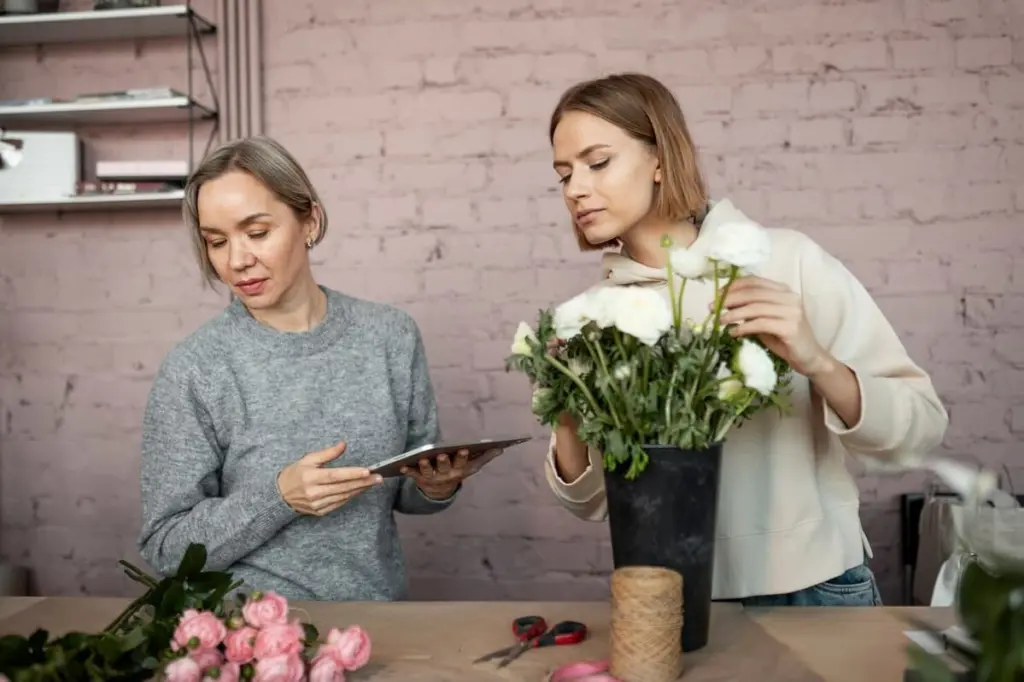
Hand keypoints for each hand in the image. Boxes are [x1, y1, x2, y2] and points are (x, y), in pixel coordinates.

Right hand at [277, 441, 382, 515]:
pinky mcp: (319, 512)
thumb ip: (327, 453)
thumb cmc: (295, 473)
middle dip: (362, 482)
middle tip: (378, 477)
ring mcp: (316, 504)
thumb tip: (343, 444)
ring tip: (372, 482)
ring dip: (359, 489)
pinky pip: (339, 504)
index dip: (352, 474)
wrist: (279, 495)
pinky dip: (350, 497)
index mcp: (310, 477)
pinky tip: (359, 490)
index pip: (336, 475)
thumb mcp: (308, 459)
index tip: (367, 471)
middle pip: (343, 487)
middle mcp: (313, 492)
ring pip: (343, 496)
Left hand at [400, 448, 501, 499]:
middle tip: (442, 454)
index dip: (464, 456)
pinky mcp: (420, 478)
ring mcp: (433, 477)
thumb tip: (501, 448)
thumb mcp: (472, 467)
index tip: (465, 448)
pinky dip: (407, 471)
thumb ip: (485, 457)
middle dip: (445, 461)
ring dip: (425, 466)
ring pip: (429, 472)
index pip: (463, 463)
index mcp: (460, 470)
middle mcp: (446, 475)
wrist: (439, 491)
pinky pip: (412, 474)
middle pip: (445, 467)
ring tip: (422, 458)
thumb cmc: (457, 471)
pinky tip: (401, 466)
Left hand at [717, 275, 832, 376]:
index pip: (754, 281)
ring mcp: (792, 311)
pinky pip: (760, 324)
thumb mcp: (765, 320)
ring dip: (733, 314)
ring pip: (755, 308)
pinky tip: (733, 333)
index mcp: (783, 290)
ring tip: (719, 321)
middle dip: (729, 299)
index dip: (733, 286)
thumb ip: (750, 310)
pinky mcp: (790, 327)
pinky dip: (743, 328)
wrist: (809, 358)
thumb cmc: (784, 339)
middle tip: (712, 308)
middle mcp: (789, 297)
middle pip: (752, 293)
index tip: (717, 295)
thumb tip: (724, 305)